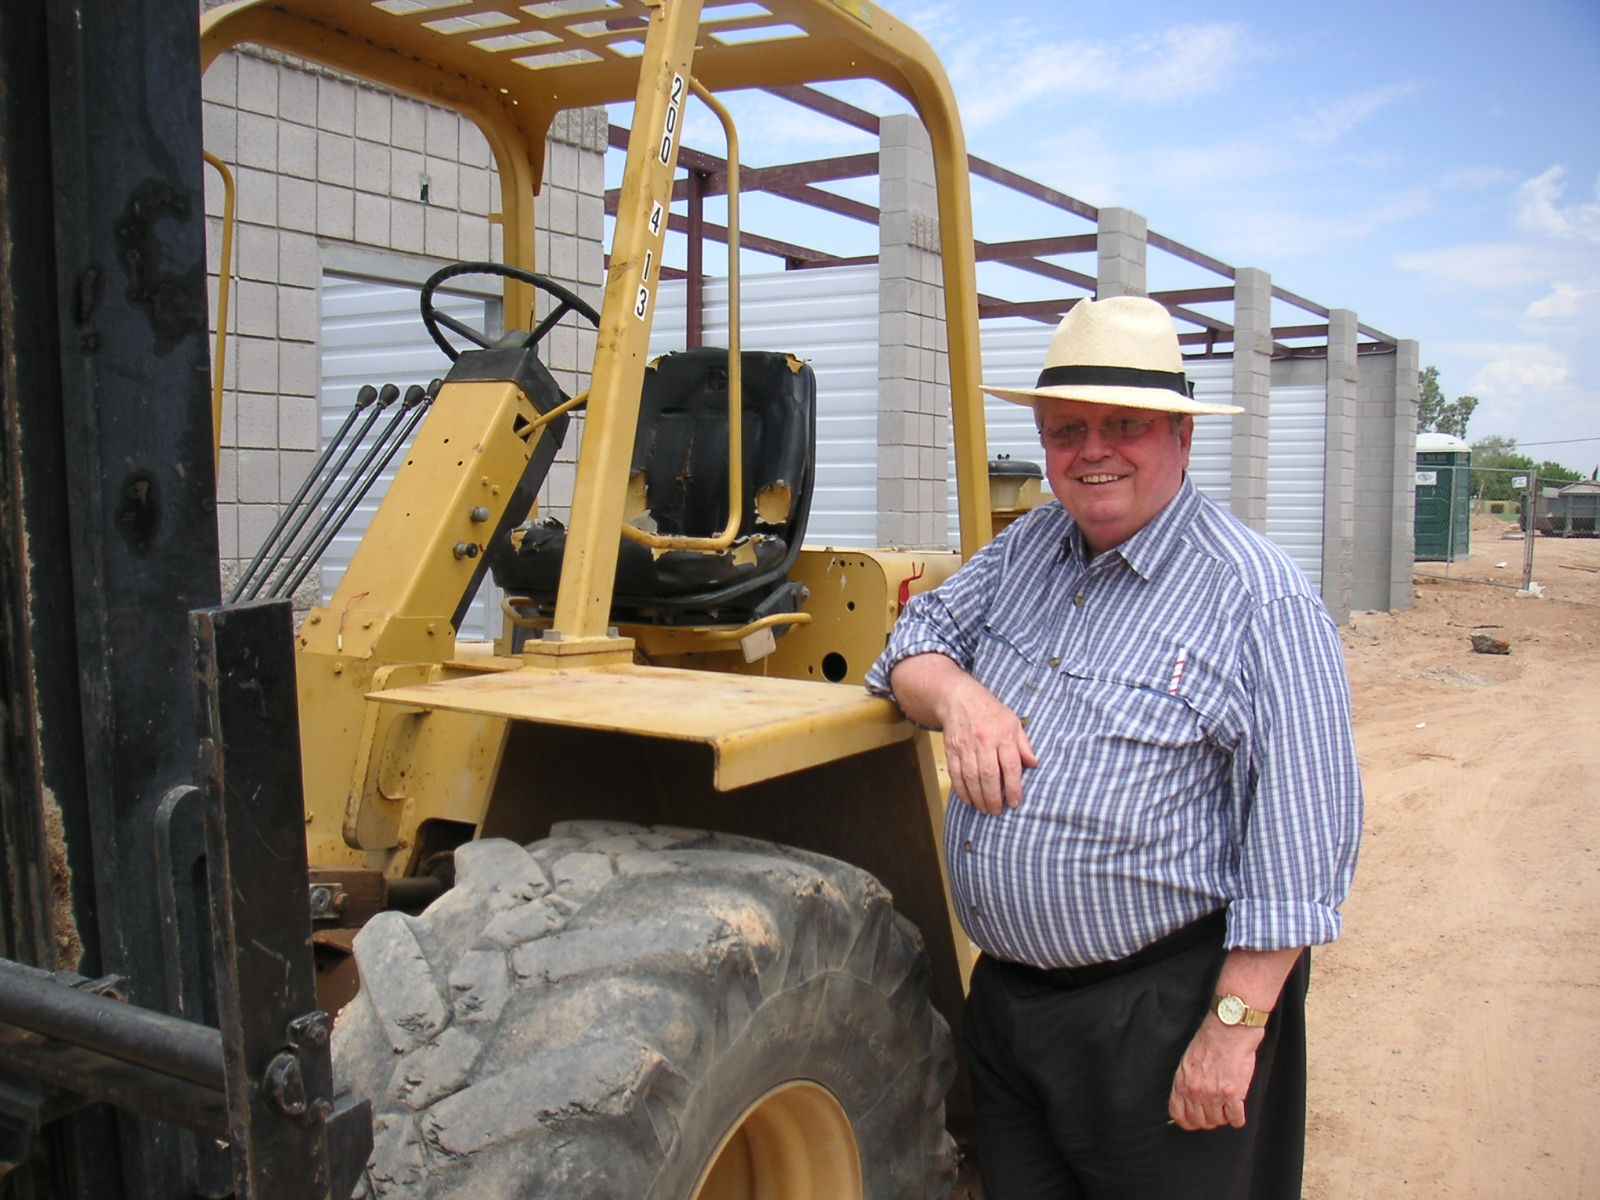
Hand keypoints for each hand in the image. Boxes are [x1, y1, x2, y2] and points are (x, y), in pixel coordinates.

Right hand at [936, 675, 1037, 815]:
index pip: (1010, 765)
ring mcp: (966, 746)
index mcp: (1003, 735)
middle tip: (998, 812)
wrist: (959, 698)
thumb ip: (1024, 745)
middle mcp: (984, 742)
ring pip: (971, 778)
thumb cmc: (990, 711)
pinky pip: (956, 774)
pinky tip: (969, 800)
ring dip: (978, 798)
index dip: (1013, 787)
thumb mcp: (1013, 722)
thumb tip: (1034, 764)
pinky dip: (961, 790)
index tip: (1015, 803)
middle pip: (989, 775)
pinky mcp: (951, 750)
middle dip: (994, 798)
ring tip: (985, 809)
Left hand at [1167, 1016, 1262, 1130]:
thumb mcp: (1187, 1062)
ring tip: (1227, 1106)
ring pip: (1218, 1121)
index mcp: (1182, 1083)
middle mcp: (1195, 1091)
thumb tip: (1187, 1100)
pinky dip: (1238, 1118)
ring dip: (1223, 1117)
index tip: (1194, 1121)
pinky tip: (1238, 1111)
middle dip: (1208, 1120)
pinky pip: (1236, 1119)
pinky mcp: (1233, 1094)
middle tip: (1215, 1112)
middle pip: (1200, 1121)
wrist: (1228, 1030)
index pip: (1178, 1115)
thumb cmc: (1209, 1042)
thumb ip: (1186, 1082)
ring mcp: (1214, 1094)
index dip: (1187, 1122)